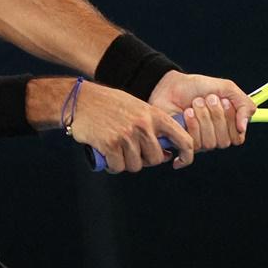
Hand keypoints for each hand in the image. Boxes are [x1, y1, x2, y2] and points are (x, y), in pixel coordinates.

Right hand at [66, 81, 196, 173]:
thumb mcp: (138, 108)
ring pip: (136, 165)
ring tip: (116, 150)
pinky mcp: (110, 145)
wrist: (81, 100)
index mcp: (155, 115)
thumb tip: (167, 154)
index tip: (178, 162)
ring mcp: (127, 136)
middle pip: (156, 159)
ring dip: (125, 163)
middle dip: (145, 160)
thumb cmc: (110, 106)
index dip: (186, 156)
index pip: (184, 140)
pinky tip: (107, 154)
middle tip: (131, 151)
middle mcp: (144, 126)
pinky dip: (112, 166)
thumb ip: (154, 127)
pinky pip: (118, 167)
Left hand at [148, 71, 255, 161]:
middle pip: (224, 141)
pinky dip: (192, 124)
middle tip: (208, 99)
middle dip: (216, 116)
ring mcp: (199, 142)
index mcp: (227, 127)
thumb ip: (244, 105)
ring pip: (210, 143)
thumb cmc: (199, 87)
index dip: (232, 120)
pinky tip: (187, 113)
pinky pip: (194, 144)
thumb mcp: (226, 89)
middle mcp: (215, 137)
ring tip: (195, 103)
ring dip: (203, 118)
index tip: (224, 101)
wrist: (172, 84)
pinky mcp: (184, 143)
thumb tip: (243, 128)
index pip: (238, 138)